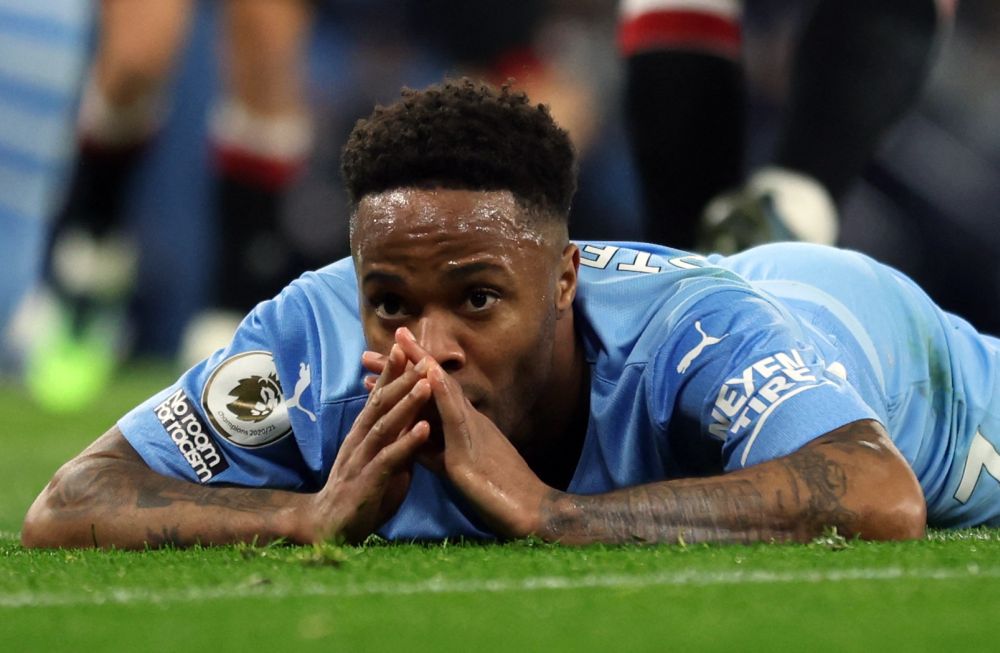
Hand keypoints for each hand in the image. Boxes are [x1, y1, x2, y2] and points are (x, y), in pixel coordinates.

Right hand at [305, 343, 430, 543]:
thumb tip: (417, 425)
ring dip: (407, 403)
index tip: (406, 348)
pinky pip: (389, 458)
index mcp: (363, 434)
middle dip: (401, 378)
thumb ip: (397, 443)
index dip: (391, 373)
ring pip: (385, 425)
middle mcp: (360, 441)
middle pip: (381, 403)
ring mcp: (362, 460)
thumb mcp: (383, 464)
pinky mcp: (368, 481)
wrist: (328, 527)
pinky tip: (423, 429)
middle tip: (420, 354)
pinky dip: (407, 442)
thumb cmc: (360, 494)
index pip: (378, 398)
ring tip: (426, 384)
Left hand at [363, 328, 549, 537]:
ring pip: (442, 390)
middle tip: (372, 349)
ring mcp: (470, 430)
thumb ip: (438, 453)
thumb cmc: (498, 493)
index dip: (405, 378)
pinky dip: (441, 393)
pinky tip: (429, 374)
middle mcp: (467, 420)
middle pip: (431, 385)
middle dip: (404, 364)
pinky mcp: (469, 449)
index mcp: (463, 427)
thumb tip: (416, 446)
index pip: (429, 396)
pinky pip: (455, 417)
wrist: (530, 511)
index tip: (381, 365)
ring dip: (421, 364)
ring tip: (402, 340)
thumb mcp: (459, 468)